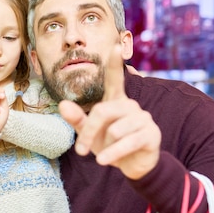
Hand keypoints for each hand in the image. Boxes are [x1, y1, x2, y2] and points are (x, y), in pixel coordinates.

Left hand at [59, 45, 160, 179]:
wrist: (133, 166)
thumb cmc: (110, 145)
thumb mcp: (90, 134)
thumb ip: (77, 119)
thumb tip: (62, 104)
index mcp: (115, 102)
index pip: (115, 79)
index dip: (114, 65)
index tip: (114, 46)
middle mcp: (130, 105)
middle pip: (102, 111)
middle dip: (88, 132)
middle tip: (80, 151)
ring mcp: (143, 118)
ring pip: (114, 130)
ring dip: (105, 147)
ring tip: (106, 155)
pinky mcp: (151, 134)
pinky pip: (128, 142)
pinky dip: (113, 154)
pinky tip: (105, 161)